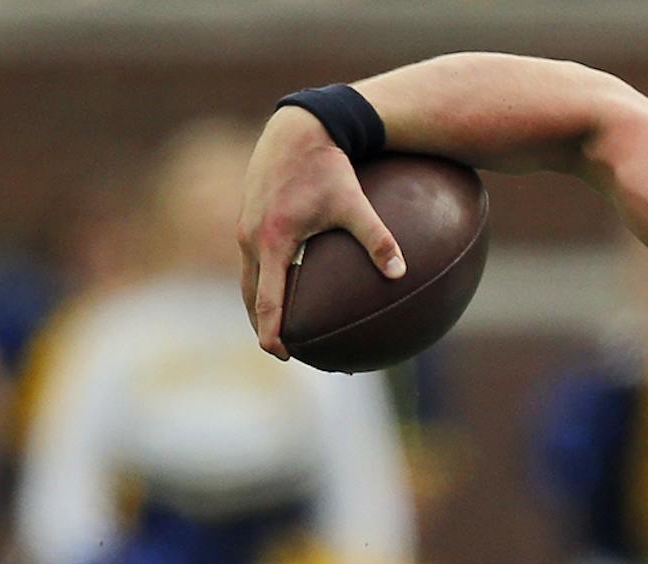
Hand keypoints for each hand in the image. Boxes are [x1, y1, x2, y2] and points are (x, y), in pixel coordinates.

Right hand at [238, 105, 405, 357]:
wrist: (299, 126)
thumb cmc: (328, 164)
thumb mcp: (354, 202)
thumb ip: (378, 238)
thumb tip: (401, 272)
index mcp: (274, 240)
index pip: (268, 299)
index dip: (271, 331)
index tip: (280, 353)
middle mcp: (251, 237)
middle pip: (251, 295)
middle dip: (264, 325)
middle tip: (283, 350)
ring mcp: (245, 226)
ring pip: (248, 277)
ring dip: (261, 303)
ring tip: (280, 325)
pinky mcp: (248, 216)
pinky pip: (252, 258)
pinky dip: (262, 278)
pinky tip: (283, 283)